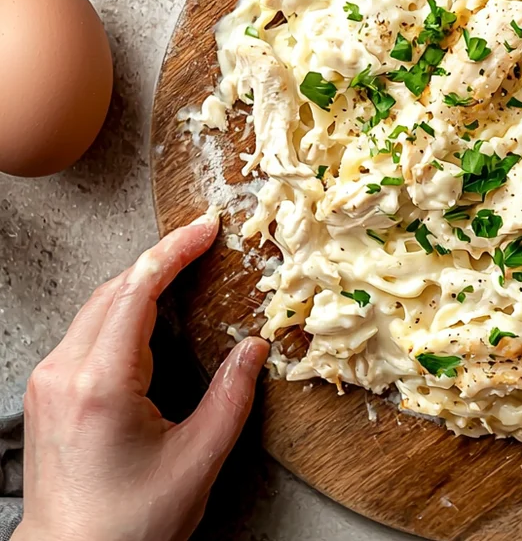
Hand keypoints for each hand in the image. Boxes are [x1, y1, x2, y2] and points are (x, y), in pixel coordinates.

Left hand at [14, 214, 268, 540]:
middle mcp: (65, 373)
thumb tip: (255, 347)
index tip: (207, 228)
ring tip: (183, 268)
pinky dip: (122, 309)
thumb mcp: (198, 458)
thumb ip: (232, 395)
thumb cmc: (130, 523)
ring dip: (140, 282)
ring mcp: (49, 382)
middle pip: (114, 289)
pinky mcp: (48, 394)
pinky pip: (86, 330)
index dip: (175, 251)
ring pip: (96, 307)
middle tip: (203, 239)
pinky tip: (149, 312)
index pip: (137, 290)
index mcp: (102, 383)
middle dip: (161, 258)